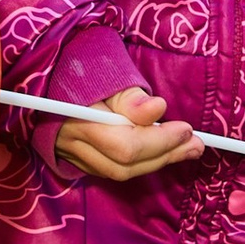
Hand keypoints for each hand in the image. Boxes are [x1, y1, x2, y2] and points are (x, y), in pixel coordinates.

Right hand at [50, 83, 204, 186]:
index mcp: (77, 119)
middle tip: (196, 144)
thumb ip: (131, 97)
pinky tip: (162, 152)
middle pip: (124, 165)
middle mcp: (72, 144)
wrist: (48, 75)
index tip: (186, 129)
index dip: (159, 142)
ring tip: (188, 149)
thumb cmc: (80, 71)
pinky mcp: (77, 160)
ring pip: (120, 172)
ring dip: (157, 162)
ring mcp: (72, 155)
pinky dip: (141, 163)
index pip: (125, 146)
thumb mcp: (105, 74)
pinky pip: (113, 169)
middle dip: (164, 155)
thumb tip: (157, 109)